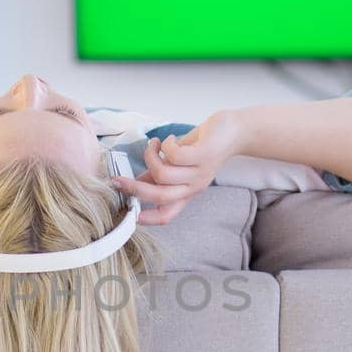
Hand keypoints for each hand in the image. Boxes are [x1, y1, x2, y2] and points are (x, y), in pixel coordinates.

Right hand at [111, 109, 243, 225]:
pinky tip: (168, 140)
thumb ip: (158, 174)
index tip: (127, 213)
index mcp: (186, 193)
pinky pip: (174, 155)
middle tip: (118, 178)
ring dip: (150, 157)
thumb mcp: (178, 165)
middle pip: (159, 197)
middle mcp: (193, 187)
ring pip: (162, 174)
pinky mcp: (203, 156)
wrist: (234, 132)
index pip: (167, 216)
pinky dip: (165, 145)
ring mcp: (199, 173)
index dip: (147, 219)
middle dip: (134, 188)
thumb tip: (135, 181)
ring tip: (154, 146)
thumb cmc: (203, 147)